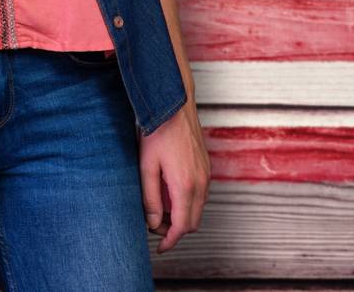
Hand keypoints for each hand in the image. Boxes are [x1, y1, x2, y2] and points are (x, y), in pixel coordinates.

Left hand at [138, 100, 208, 252]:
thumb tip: (153, 223)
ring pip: (199, 208)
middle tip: (155, 227)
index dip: (170, 241)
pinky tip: (171, 193)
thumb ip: (151, 199)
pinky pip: (201, 194)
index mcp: (185, 185)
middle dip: (175, 230)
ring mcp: (206, 173)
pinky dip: (188, 202)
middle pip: (194, 222)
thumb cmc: (157, 133)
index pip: (183, 226)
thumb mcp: (147, 167)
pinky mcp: (206, 166)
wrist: (174, 105)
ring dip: (182, 216)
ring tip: (160, 209)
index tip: (160, 247)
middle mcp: (201, 182)